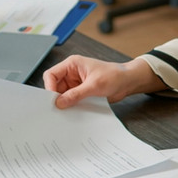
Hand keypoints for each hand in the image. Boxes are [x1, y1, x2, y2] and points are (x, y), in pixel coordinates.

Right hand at [43, 55, 165, 108]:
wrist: (127, 82)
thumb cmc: (114, 76)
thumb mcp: (94, 85)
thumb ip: (76, 94)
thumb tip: (60, 102)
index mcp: (72, 65)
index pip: (51, 75)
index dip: (49, 87)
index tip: (53, 100)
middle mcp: (72, 73)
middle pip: (55, 86)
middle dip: (56, 97)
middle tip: (58, 109)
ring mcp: (76, 84)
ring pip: (63, 95)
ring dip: (65, 103)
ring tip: (66, 112)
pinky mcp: (82, 92)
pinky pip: (71, 100)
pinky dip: (71, 106)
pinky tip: (73, 112)